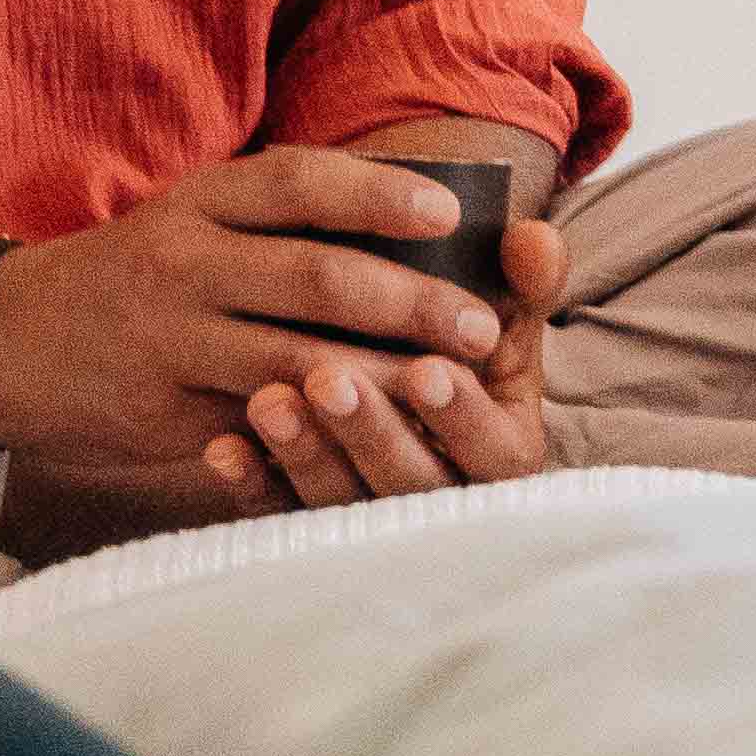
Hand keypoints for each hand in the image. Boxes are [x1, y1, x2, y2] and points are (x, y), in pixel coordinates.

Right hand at [0, 151, 569, 504]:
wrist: (7, 339)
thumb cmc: (134, 272)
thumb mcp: (191, 218)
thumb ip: (278, 216)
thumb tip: (410, 217)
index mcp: (199, 202)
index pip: (299, 183)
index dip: (379, 194)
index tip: (449, 212)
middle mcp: (184, 261)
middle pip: (315, 275)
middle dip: (409, 302)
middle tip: (479, 327)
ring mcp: (171, 339)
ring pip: (295, 359)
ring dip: (383, 378)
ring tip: (448, 388)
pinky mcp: (164, 412)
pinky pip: (257, 423)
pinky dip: (323, 430)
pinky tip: (379, 441)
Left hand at [203, 197, 561, 519]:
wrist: (403, 394)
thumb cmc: (457, 349)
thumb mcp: (500, 321)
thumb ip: (524, 283)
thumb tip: (535, 236)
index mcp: (499, 455)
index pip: (492, 457)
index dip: (462, 419)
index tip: (427, 369)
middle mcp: (438, 497)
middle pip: (409, 486)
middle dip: (370, 432)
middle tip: (329, 379)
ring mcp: (369, 515)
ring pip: (339, 503)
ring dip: (304, 454)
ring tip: (267, 400)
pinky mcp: (308, 520)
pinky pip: (280, 517)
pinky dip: (252, 485)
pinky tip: (220, 448)